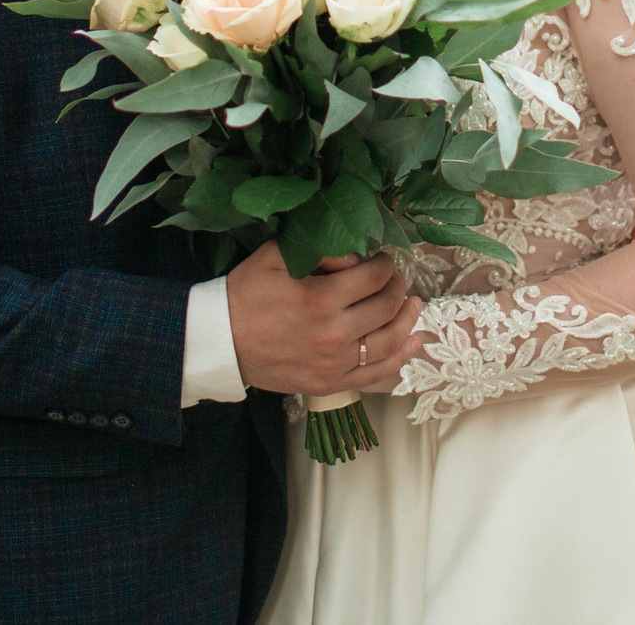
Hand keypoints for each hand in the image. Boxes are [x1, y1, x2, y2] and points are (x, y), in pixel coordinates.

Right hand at [226, 242, 423, 396]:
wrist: (221, 341)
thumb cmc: (246, 293)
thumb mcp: (277, 256)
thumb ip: (321, 250)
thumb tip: (356, 258)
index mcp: (321, 299)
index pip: (373, 277)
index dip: (384, 264)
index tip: (381, 260)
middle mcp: (333, 334)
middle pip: (385, 306)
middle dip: (396, 286)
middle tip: (394, 278)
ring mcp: (333, 363)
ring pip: (388, 341)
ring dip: (407, 320)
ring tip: (414, 305)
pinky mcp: (329, 384)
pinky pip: (375, 374)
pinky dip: (400, 358)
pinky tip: (413, 343)